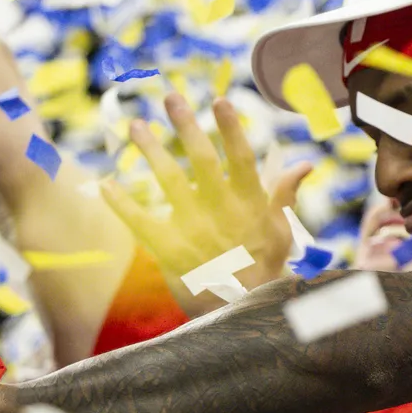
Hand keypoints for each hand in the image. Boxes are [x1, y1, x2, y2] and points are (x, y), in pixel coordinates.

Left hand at [98, 92, 307, 301]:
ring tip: (136, 126)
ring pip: (169, 181)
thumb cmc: (263, 268)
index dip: (231, 129)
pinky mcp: (169, 249)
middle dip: (186, 126)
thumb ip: (284, 194)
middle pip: (201, 160)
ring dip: (151, 150)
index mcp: (250, 203)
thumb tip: (305, 163)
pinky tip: (106, 183)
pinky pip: (140, 221)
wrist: (238, 314)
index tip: (218, 100)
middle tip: (171, 98)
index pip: (241, 159)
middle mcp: (220, 212)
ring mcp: (193, 229)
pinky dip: (122, 203)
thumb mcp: (281, 231)